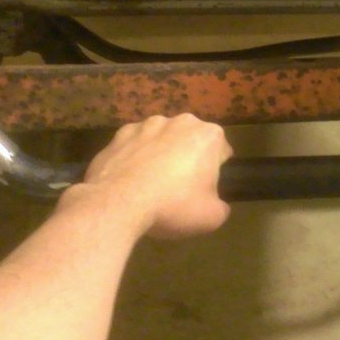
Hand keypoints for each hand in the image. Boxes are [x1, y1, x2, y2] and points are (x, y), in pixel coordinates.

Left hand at [73, 113, 232, 238]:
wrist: (119, 203)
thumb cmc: (173, 206)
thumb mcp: (211, 217)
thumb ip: (220, 207)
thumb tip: (215, 204)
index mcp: (208, 136)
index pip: (221, 151)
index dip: (215, 171)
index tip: (205, 188)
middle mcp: (180, 121)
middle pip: (190, 140)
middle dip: (188, 158)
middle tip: (180, 188)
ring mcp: (147, 125)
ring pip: (161, 139)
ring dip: (160, 154)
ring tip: (151, 184)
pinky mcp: (120, 134)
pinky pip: (134, 145)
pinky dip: (135, 157)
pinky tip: (130, 179)